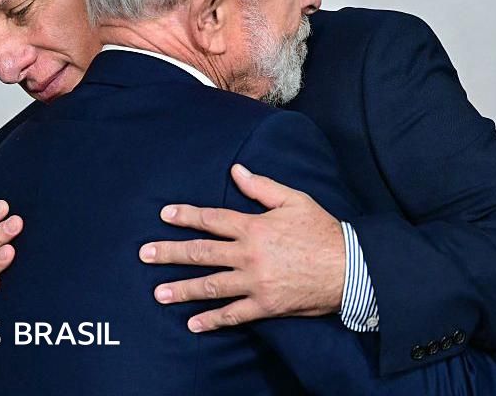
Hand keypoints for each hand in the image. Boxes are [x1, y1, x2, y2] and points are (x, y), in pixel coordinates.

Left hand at [139, 164, 344, 332]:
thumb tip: (236, 171)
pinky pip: (233, 315)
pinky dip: (212, 321)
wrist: (349, 267)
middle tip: (145, 255)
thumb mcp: (294, 200)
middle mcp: (249, 254)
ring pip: (211, 286)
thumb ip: (261, 187)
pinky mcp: (265, 305)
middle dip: (170, 253)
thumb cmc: (322, 230)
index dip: (186, 216)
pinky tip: (192, 324)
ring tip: (159, 293)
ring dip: (182, 289)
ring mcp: (255, 282)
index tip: (164, 216)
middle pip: (202, 253)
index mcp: (254, 227)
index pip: (212, 219)